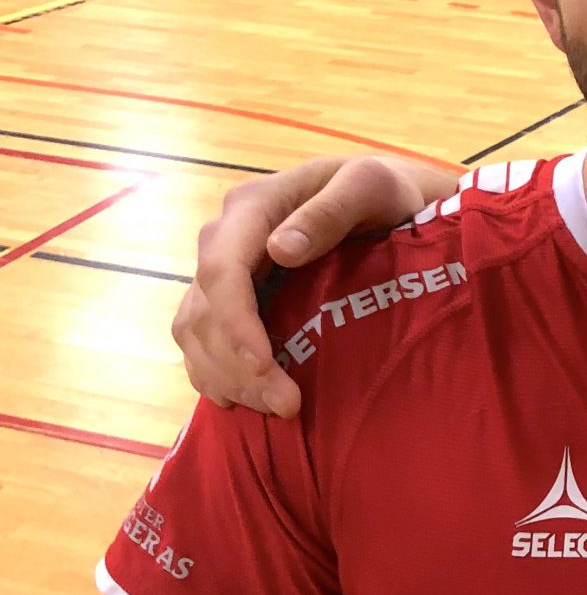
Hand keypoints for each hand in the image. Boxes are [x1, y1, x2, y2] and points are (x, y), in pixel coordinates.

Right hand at [173, 157, 453, 416]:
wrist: (383, 198)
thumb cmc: (382, 190)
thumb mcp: (369, 187)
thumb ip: (330, 211)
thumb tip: (279, 249)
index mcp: (251, 207)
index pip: (222, 270)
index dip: (235, 323)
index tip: (263, 365)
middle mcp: (224, 237)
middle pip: (205, 309)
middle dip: (236, 364)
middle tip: (286, 405)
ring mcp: (224, 268)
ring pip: (196, 331)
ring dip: (226, 376)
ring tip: (276, 408)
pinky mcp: (231, 294)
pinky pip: (203, 338)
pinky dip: (217, 372)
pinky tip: (243, 400)